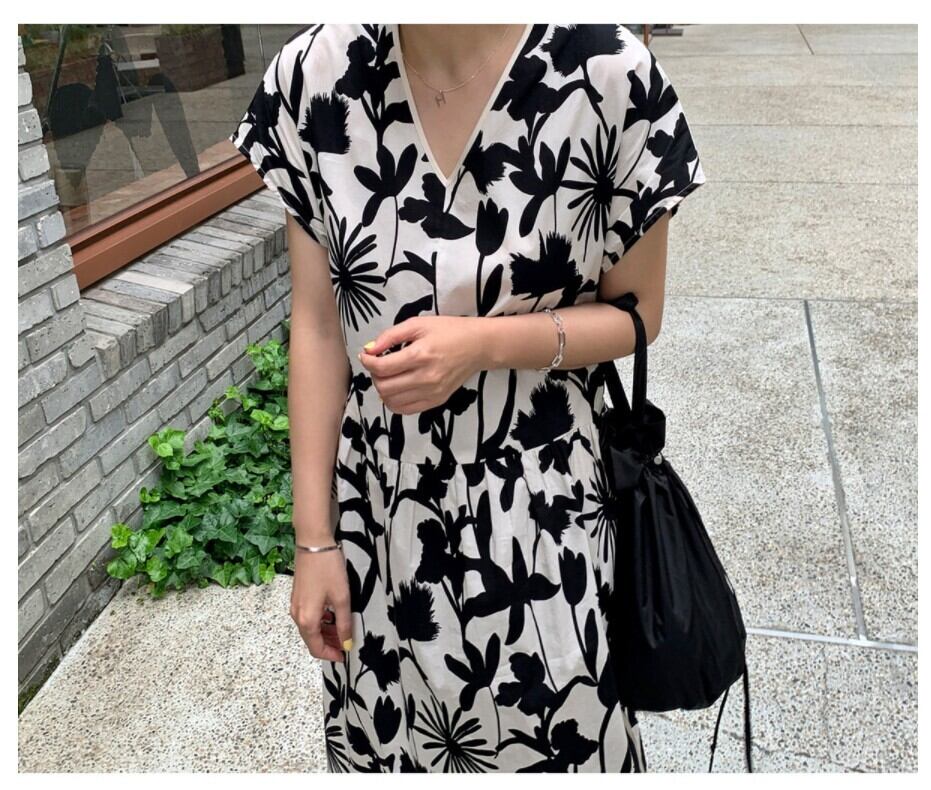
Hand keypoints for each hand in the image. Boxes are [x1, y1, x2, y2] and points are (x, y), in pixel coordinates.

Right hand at [289, 549, 352, 661]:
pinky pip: (308, 616)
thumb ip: (344, 623)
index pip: (316, 648)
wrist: (313, 542)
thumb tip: (347, 643)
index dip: (331, 655)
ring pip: (310, 628)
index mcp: (307, 620)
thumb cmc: (328, 569)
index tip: (345, 655)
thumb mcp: (342, 597)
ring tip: (343, 628)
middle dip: (329, 644)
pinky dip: (320, 621)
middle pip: (311, 639)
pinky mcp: (297, 596)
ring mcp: (295, 605)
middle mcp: (297, 615)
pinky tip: (333, 614)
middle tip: (347, 642)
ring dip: (325, 632)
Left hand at [357, 316, 485, 413]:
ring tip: (388, 376)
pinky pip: (405, 410)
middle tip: (378, 364)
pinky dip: (394, 401)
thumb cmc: (449, 331)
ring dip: (383, 389)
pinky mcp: (437, 401)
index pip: (382, 367)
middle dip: (374, 375)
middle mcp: (426, 377)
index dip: (367, 361)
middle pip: (384, 386)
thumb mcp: (418, 324)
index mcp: (420, 355)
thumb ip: (390, 336)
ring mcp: (432, 392)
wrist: (478, 346)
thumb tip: (369, 350)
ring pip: (392, 401)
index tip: (366, 355)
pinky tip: (397, 388)